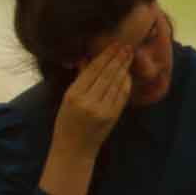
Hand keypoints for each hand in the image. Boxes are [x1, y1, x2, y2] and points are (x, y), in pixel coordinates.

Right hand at [52, 43, 131, 161]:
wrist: (74, 149)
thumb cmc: (66, 123)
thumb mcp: (66, 100)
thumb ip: (78, 80)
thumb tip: (86, 59)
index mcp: (73, 95)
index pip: (92, 71)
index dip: (104, 56)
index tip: (113, 45)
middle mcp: (88, 101)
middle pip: (106, 75)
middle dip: (117, 59)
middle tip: (126, 46)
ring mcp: (102, 110)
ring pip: (115, 84)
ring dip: (123, 68)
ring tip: (129, 55)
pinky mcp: (112, 117)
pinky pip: (121, 96)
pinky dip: (125, 83)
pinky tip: (127, 74)